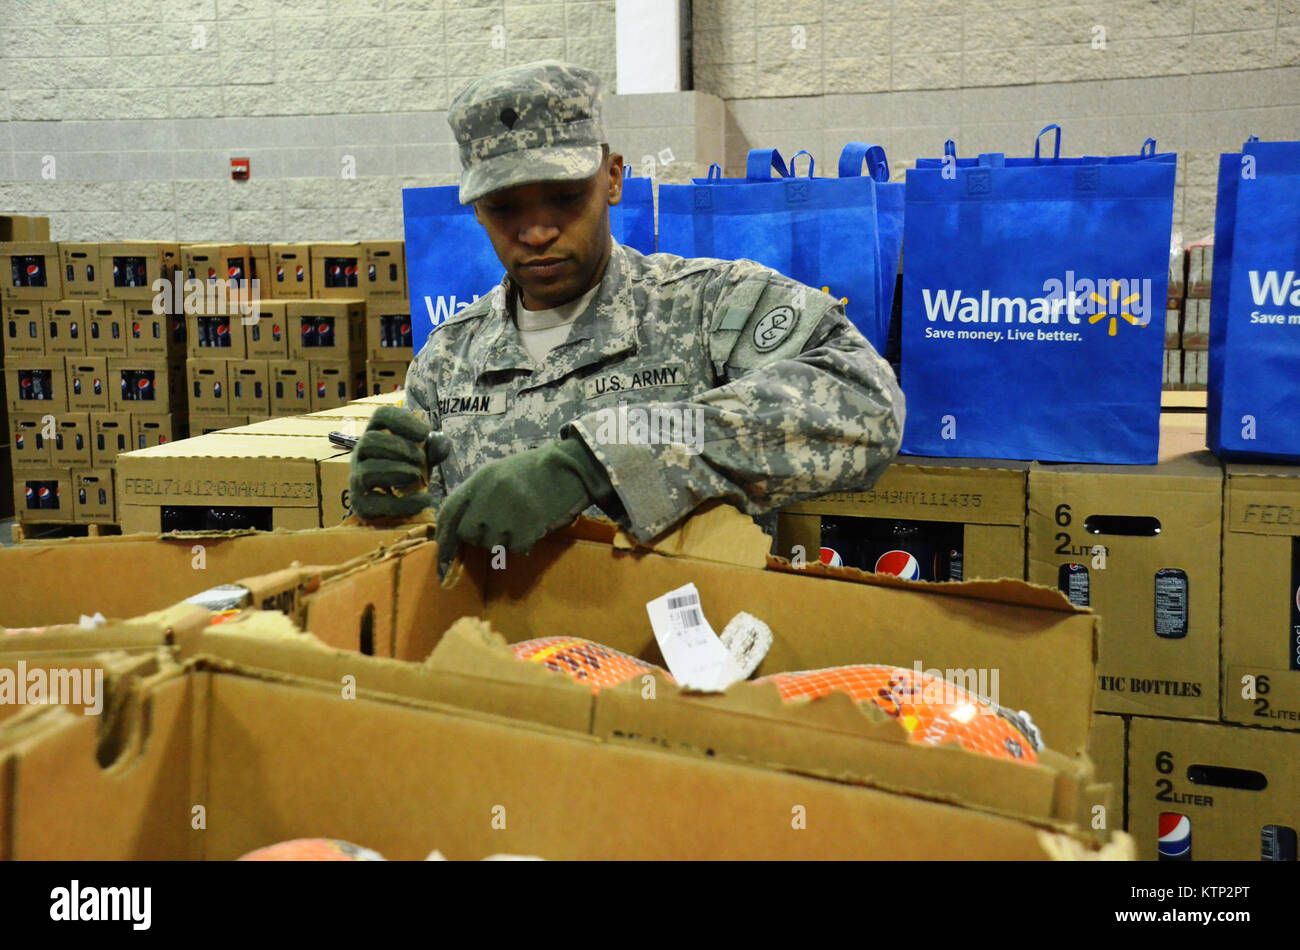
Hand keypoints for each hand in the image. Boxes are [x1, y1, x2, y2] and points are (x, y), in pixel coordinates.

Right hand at [349, 407, 451, 521]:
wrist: (394, 507)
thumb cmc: (407, 473)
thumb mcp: (422, 457)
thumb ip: (433, 448)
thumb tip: (441, 440)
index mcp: (376, 434)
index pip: (381, 416)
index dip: (402, 420)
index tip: (425, 434)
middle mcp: (361, 455)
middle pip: (369, 441)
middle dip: (399, 448)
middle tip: (421, 459)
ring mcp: (358, 480)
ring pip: (368, 470)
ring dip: (397, 471)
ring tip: (417, 476)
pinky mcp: (362, 506)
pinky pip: (377, 504)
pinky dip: (404, 503)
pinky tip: (425, 500)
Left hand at [435, 436, 613, 580]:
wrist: (570, 468)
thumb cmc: (535, 472)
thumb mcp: (499, 474)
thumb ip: (478, 497)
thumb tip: (459, 529)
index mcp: (480, 479)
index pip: (449, 512)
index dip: (443, 537)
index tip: (442, 558)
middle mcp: (489, 495)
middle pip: (469, 533)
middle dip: (480, 536)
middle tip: (501, 526)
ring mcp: (507, 512)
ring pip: (492, 544)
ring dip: (505, 539)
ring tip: (520, 522)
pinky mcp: (526, 527)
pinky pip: (516, 549)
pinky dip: (524, 543)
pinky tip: (533, 526)